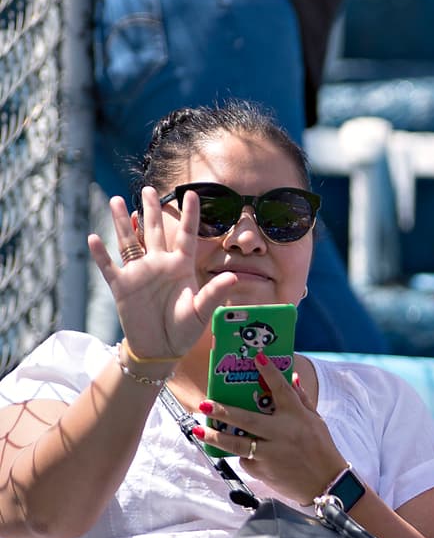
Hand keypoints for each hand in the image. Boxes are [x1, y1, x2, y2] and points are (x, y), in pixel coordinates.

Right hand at [86, 188, 238, 359]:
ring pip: (130, 242)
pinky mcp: (122, 286)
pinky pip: (109, 267)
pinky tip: (94, 238)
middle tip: (147, 188)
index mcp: (181, 267)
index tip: (192, 194)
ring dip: (123, 222)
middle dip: (151, 210)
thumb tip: (234, 278)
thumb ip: (214, 293)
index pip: (187, 236)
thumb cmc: (185, 330)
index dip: (190, 216)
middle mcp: (160, 265)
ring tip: (116, 200)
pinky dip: (101, 254)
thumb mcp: (202, 312)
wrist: (161, 348)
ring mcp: (139, 273)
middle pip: (155, 231)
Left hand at [194, 354, 346, 502]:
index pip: (282, 390)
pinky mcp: (264, 470)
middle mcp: (283, 433)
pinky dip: (243, 454)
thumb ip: (302, 400)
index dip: (270, 372)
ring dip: (216, 437)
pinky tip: (242, 452)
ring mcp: (272, 453)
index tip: (258, 357)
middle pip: (248, 419)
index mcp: (297, 417)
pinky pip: (247, 459)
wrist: (327, 483)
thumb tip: (292, 377)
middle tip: (205, 404)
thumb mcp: (316, 421)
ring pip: (238, 444)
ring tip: (198, 431)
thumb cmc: (322, 448)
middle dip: (224, 411)